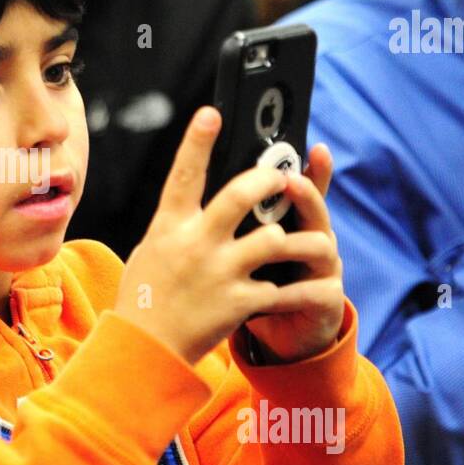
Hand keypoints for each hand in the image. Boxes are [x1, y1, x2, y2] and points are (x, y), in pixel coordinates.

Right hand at [114, 107, 327, 365]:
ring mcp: (218, 273)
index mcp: (170, 226)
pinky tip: (320, 286)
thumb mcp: (151, 249)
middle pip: (241, 196)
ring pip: (275, 240)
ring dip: (301, 240)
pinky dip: (305, 289)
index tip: (212, 114)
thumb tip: (197, 195)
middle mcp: (195, 244)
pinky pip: (283, 289)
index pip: (184, 175)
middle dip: (270, 181)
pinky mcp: (237, 303)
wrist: (143, 351)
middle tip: (285, 178)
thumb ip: (178, 223)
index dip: (197, 142)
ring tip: (315, 241)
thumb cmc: (145, 296)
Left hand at [243, 143, 344, 362]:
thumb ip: (236, 222)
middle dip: (305, 193)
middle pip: (315, 209)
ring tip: (274, 244)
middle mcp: (312, 239)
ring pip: (320, 246)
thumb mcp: (242, 250)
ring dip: (295, 243)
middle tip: (289, 182)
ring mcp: (323, 270)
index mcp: (290, 223)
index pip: (301, 189)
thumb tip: (207, 188)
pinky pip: (314, 292)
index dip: (311, 169)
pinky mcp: (325, 301)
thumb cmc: (254, 285)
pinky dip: (293, 293)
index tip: (316, 147)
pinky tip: (274, 294)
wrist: (276, 336)